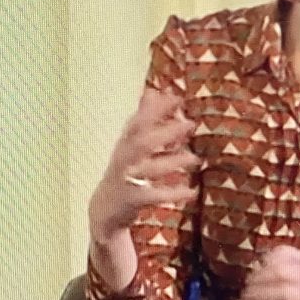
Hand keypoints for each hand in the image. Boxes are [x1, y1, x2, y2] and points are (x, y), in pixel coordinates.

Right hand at [89, 88, 199, 244]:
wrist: (104, 209)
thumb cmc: (125, 170)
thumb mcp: (130, 143)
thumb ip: (143, 118)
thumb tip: (153, 90)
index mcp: (125, 143)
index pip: (138, 121)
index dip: (155, 109)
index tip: (177, 98)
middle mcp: (124, 158)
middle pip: (142, 142)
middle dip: (166, 132)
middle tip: (191, 125)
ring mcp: (127, 179)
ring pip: (149, 168)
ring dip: (173, 161)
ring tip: (195, 159)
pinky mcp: (132, 199)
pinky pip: (154, 195)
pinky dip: (173, 193)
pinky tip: (191, 191)